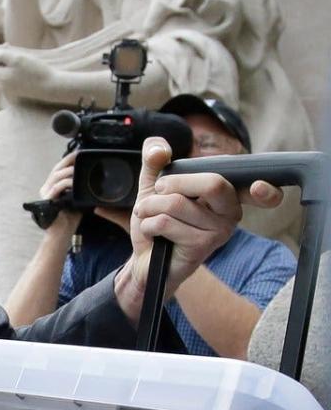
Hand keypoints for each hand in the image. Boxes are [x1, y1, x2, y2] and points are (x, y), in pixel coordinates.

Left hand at [0, 45, 53, 99]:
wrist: (52, 87)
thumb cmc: (36, 71)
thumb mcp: (17, 58)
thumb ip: (0, 55)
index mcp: (0, 78)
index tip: (6, 45)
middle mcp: (2, 86)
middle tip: (8, 50)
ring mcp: (8, 91)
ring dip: (0, 66)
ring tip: (12, 58)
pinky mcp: (16, 93)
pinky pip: (4, 82)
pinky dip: (6, 73)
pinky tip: (17, 68)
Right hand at [40, 152, 80, 234]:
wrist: (61, 233)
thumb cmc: (69, 218)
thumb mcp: (75, 199)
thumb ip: (77, 189)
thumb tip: (88, 179)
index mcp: (52, 186)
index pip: (59, 169)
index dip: (68, 160)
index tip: (78, 153)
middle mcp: (46, 188)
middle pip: (56, 169)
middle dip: (68, 160)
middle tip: (78, 155)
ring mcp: (45, 194)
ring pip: (56, 176)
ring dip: (68, 171)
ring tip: (78, 168)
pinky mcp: (47, 200)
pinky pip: (57, 188)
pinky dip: (66, 183)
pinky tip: (74, 182)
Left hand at [115, 137, 281, 319]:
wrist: (144, 258)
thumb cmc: (157, 221)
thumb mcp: (152, 185)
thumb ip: (154, 160)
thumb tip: (158, 150)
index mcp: (225, 195)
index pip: (257, 190)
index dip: (265, 189)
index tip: (259, 187)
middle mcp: (229, 212)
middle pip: (213, 183)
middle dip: (171, 182)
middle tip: (158, 192)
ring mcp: (218, 231)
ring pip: (176, 202)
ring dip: (149, 206)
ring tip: (150, 215)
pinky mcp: (201, 247)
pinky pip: (165, 222)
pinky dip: (147, 224)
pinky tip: (153, 233)